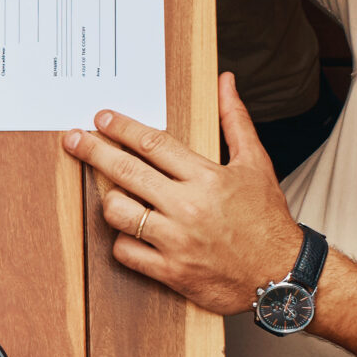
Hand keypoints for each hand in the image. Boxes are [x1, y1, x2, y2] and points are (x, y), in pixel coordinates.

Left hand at [63, 72, 302, 314]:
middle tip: (73, 139)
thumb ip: (235, 121)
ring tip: (108, 191)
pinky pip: (126, 252)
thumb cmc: (267, 220)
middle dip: (94, 151)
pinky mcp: (171, 272)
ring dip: (108, 199)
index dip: (122, 128)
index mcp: (207, 178)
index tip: (102, 119)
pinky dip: (121, 240)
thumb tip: (226, 82)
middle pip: (127, 172)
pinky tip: (127, 230)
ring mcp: (177, 242)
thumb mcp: (256, 164)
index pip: (153, 144)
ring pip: (119, 212)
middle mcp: (188, 207)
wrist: (282, 274)